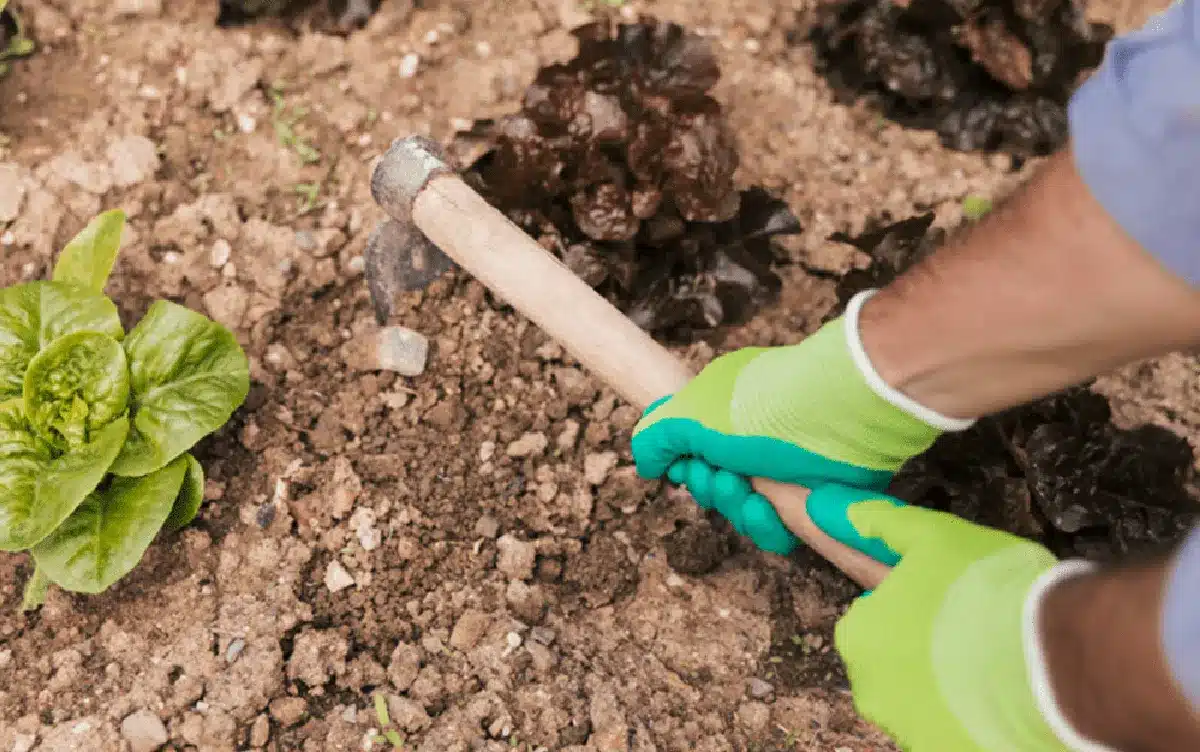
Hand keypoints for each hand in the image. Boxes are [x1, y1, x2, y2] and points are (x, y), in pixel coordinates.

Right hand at [632, 292, 968, 553]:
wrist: (838, 419)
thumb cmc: (762, 409)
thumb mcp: (691, 414)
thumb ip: (656, 437)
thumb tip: (645, 463)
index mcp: (723, 411)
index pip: (688, 447)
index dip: (683, 463)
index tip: (687, 465)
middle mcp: (750, 439)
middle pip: (711, 484)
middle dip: (710, 486)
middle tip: (723, 475)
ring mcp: (780, 470)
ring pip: (739, 511)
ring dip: (736, 507)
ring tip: (750, 491)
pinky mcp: (808, 498)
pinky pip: (773, 529)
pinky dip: (766, 526)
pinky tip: (771, 509)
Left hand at [834, 495, 1069, 751]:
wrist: (1056, 660)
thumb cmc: (988, 588)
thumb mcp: (931, 537)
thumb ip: (878, 524)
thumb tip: (829, 506)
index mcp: (859, 634)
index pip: (874, 617)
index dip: (914, 605)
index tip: (950, 604)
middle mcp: (871, 689)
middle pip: (897, 661)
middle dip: (928, 646)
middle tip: (977, 627)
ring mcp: (909, 729)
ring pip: (927, 698)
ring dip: (953, 683)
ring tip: (1000, 661)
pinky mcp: (944, 751)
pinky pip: (954, 730)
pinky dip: (974, 717)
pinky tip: (1007, 695)